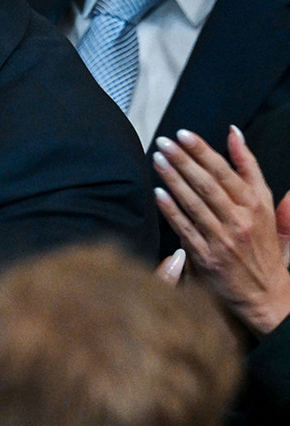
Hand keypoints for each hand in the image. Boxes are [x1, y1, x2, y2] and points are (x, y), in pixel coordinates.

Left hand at [153, 126, 289, 334]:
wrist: (267, 293)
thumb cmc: (263, 242)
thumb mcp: (264, 202)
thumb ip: (249, 166)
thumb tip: (234, 132)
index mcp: (255, 204)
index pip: (225, 171)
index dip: (202, 151)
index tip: (183, 134)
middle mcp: (240, 221)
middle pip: (207, 185)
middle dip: (183, 161)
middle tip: (163, 142)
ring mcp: (223, 240)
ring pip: (194, 204)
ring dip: (173, 180)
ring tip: (157, 160)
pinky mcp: (208, 259)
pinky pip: (186, 230)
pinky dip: (171, 211)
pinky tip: (157, 194)